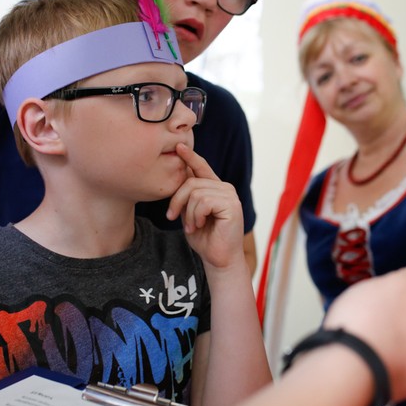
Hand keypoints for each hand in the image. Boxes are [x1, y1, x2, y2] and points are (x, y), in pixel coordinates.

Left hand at [167, 143, 243, 270]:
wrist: (218, 259)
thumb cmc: (204, 238)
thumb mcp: (190, 213)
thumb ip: (188, 195)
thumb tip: (179, 172)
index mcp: (215, 188)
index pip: (201, 167)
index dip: (190, 156)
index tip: (178, 146)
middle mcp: (224, 188)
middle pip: (190, 182)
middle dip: (177, 200)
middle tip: (173, 217)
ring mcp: (230, 195)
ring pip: (195, 193)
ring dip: (188, 213)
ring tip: (192, 226)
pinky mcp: (232, 205)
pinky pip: (204, 202)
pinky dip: (196, 215)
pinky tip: (200, 225)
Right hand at [323, 255, 405, 400]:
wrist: (342, 374)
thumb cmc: (376, 323)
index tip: (397, 285)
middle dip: (403, 310)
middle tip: (377, 303)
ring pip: (404, 341)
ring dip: (389, 330)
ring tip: (364, 323)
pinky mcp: (388, 388)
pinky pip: (387, 359)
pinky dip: (377, 350)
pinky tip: (360, 344)